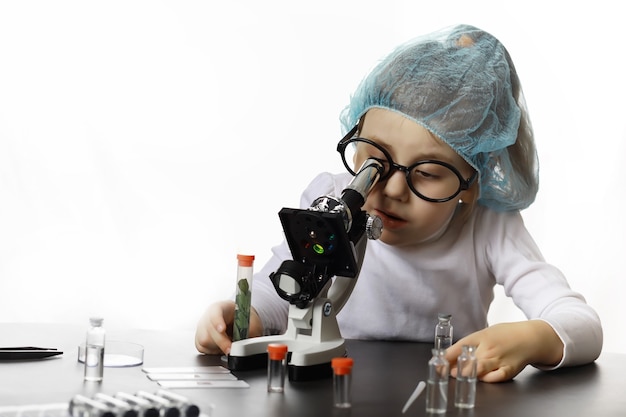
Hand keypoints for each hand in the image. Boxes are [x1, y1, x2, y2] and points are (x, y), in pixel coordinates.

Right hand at [194, 300, 263, 354]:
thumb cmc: (244, 319)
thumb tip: (250, 344)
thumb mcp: (253, 323)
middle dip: (221, 342)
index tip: (222, 329)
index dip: (217, 321)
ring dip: (217, 347)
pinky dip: (212, 351)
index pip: (215, 312)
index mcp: (221, 307)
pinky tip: (221, 347)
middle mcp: (208, 316)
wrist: (239, 322)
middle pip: (209, 329)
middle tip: (231, 350)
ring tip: (229, 345)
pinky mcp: (199, 338)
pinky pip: (202, 347)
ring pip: (204, 340)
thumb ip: (251, 331)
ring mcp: (202, 327)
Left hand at [445, 320, 563, 382]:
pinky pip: (495, 378)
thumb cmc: (505, 335)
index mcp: (481, 337)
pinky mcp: (509, 370)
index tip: (437, 362)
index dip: (446, 356)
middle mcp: (489, 348)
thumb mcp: (485, 333)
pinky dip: (486, 379)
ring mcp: (499, 359)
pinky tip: (481, 379)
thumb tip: (450, 354)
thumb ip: (470, 344)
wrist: (529, 337)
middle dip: (455, 368)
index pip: (459, 346)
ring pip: (479, 370)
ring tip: (460, 376)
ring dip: (467, 374)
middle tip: (447, 372)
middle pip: (468, 360)